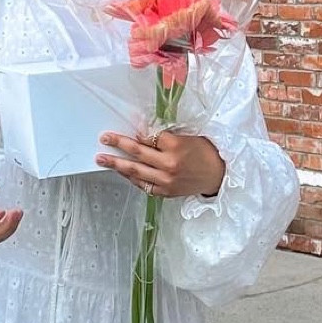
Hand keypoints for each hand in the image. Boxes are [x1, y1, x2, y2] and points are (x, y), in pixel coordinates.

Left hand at [96, 129, 225, 199]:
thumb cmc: (205, 153)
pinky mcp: (166, 192)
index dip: (136, 134)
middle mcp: (169, 164)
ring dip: (117, 164)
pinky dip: (132, 178)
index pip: (149, 137)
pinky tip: (122, 172)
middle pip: (137, 153)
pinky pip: (143, 185)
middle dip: (118, 145)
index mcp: (176, 146)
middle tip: (104, 139)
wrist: (218, 176)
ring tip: (102, 159)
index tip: (124, 130)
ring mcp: (166, 180)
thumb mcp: (188, 138)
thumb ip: (165, 138)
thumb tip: (143, 135)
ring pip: (135, 171)